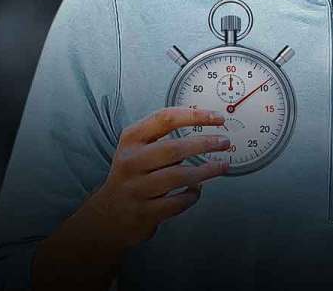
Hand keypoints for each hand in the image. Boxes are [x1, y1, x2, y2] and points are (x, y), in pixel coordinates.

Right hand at [81, 107, 231, 250]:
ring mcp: (136, 188)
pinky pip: (177, 202)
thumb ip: (163, 136)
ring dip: (206, 170)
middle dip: (204, 144)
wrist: (108, 215)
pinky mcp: (144, 212)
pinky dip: (192, 195)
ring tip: (222, 166)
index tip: (218, 118)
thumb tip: (205, 123)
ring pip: (178, 176)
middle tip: (224, 142)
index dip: (195, 116)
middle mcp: (131, 162)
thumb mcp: (137, 149)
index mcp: (131, 140)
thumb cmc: (132, 176)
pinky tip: (197, 190)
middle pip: (173, 149)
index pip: (165, 119)